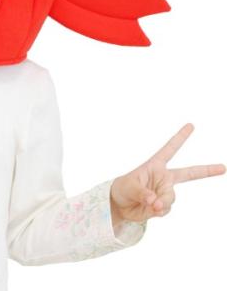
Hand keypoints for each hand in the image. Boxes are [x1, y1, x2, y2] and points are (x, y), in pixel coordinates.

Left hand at [110, 123, 225, 222]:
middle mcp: (164, 177)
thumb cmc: (123, 189)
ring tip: (148, 203)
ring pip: (171, 199)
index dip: (180, 137)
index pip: (170, 149)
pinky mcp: (164, 205)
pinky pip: (166, 209)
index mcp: (155, 165)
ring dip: (160, 203)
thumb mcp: (129, 187)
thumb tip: (156, 203)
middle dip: (206, 170)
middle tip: (223, 167)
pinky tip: (149, 209)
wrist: (120, 205)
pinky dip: (158, 211)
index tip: (191, 125)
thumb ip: (143, 194)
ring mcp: (165, 192)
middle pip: (189, 174)